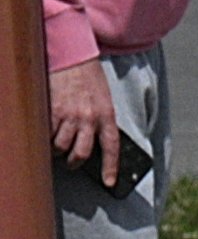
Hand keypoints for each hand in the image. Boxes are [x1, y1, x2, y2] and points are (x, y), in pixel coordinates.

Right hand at [45, 61, 111, 179]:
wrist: (71, 55)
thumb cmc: (88, 77)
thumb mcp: (103, 98)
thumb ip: (100, 118)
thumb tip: (94, 140)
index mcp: (107, 115)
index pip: (112, 148)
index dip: (111, 168)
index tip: (110, 183)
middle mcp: (89, 118)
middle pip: (82, 153)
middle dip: (75, 163)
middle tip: (70, 163)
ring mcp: (68, 115)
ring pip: (61, 147)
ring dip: (57, 151)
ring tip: (55, 147)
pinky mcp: (51, 111)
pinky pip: (46, 134)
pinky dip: (44, 138)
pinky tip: (44, 135)